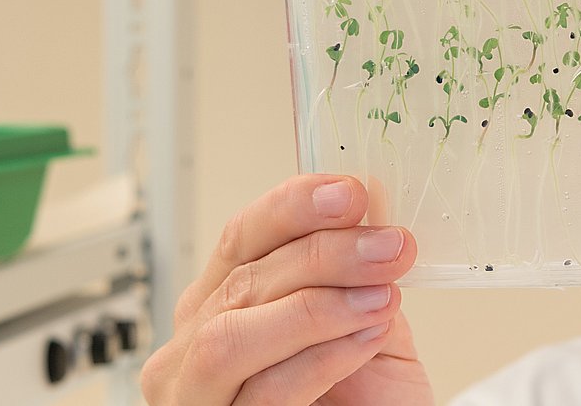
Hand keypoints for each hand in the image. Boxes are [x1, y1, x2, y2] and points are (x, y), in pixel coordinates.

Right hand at [141, 174, 433, 404]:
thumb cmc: (360, 399)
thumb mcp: (358, 323)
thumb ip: (355, 275)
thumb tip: (373, 211)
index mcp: (219, 304)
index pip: (241, 239)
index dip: (292, 209)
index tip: (350, 194)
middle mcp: (192, 348)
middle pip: (243, 281)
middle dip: (324, 254)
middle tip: (388, 247)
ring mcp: (197, 395)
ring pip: (231, 336)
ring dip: (316, 307)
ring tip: (380, 296)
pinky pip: (265, 390)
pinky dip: (322, 358)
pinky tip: (367, 337)